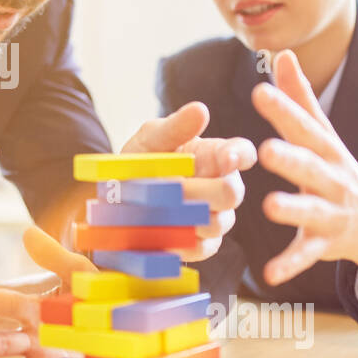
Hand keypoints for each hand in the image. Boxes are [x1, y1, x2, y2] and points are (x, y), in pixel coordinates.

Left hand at [120, 101, 256, 261]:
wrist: (115, 200)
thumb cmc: (140, 162)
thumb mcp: (150, 139)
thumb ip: (175, 127)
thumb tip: (200, 110)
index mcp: (215, 155)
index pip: (242, 153)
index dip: (239, 156)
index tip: (225, 158)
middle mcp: (222, 186)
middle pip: (233, 192)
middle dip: (202, 191)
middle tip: (173, 187)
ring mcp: (216, 217)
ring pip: (219, 222)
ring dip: (188, 216)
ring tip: (161, 209)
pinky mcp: (204, 244)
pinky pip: (204, 247)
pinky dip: (182, 242)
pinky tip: (163, 234)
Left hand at [252, 49, 357, 297]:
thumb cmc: (338, 170)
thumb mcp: (323, 134)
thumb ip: (300, 97)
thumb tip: (282, 54)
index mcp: (326, 150)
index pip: (305, 126)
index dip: (285, 109)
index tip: (259, 89)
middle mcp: (332, 179)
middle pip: (312, 167)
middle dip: (291, 158)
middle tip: (265, 149)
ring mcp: (332, 212)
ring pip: (312, 211)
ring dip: (293, 209)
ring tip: (269, 207)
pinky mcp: (326, 244)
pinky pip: (306, 255)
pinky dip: (289, 265)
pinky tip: (268, 274)